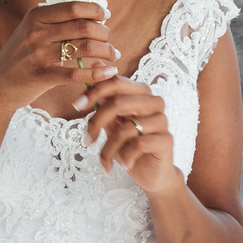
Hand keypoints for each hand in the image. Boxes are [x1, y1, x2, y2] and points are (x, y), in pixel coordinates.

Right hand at [0, 0, 119, 112]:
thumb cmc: (22, 56)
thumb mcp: (31, 31)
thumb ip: (55, 20)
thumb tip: (90, 12)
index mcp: (35, 16)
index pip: (73, 7)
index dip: (95, 9)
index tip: (106, 15)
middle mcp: (36, 32)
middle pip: (83, 27)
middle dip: (104, 32)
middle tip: (110, 40)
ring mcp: (38, 54)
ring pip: (83, 48)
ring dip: (105, 51)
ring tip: (113, 55)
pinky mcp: (41, 76)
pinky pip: (76, 73)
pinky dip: (97, 73)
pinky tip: (108, 73)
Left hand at [79, 77, 181, 194]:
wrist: (151, 174)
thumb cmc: (130, 146)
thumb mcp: (112, 123)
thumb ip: (104, 100)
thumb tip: (94, 68)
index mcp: (141, 93)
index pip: (116, 82)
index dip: (94, 91)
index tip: (76, 106)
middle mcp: (154, 102)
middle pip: (117, 103)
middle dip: (96, 123)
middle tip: (87, 141)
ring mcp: (162, 120)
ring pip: (124, 129)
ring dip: (108, 150)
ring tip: (104, 163)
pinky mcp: (167, 140)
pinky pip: (137, 145)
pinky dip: (125, 157)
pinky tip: (124, 165)